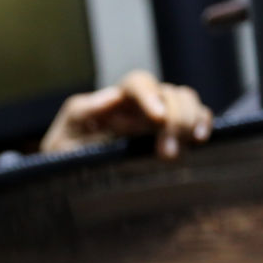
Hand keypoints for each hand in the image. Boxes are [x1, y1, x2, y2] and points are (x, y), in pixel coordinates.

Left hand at [41, 70, 212, 160]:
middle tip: (167, 153)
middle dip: (174, 118)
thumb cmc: (63, 157)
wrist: (66, 178)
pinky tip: (199, 139)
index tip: (157, 117)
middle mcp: (137, 105)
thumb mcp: (60, 138)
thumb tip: (112, 97)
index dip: (151, 95)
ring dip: (189, 121)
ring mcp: (155, 119)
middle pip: (168, 92)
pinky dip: (202, 122)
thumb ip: (80, 114)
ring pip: (185, 100)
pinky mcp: (168, 134)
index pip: (137, 84)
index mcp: (112, 101)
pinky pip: (194, 117)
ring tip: (178, 151)